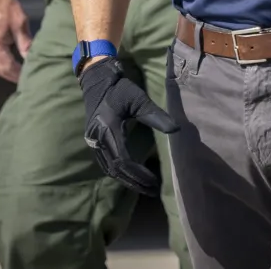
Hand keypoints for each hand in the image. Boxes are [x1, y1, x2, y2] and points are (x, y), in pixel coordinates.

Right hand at [0, 0, 32, 82]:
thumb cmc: (5, 4)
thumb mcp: (19, 22)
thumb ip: (25, 42)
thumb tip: (31, 57)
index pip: (6, 67)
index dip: (17, 75)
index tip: (28, 78)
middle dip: (11, 76)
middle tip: (24, 80)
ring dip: (5, 70)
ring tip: (19, 73)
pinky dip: (0, 62)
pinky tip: (10, 61)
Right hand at [80, 57, 179, 195]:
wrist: (97, 81)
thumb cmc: (120, 89)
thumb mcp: (139, 99)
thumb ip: (156, 115)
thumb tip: (176, 129)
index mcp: (108, 128)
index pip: (122, 159)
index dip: (138, 173)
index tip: (153, 180)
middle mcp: (97, 138)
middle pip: (115, 169)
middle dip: (134, 181)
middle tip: (152, 190)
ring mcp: (93, 141)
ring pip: (109, 169)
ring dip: (126, 179)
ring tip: (144, 187)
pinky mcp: (94, 141)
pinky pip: (105, 163)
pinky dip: (119, 172)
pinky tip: (131, 176)